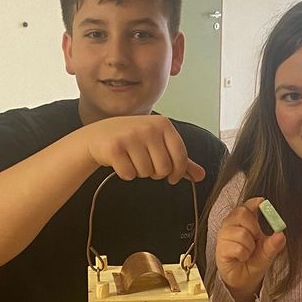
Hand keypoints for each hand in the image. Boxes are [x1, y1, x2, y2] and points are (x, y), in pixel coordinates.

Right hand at [81, 115, 205, 184]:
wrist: (100, 135)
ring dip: (140, 172)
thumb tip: (202, 176)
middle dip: (156, 172)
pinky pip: (129, 174)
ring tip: (132, 159)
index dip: (178, 173)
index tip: (172, 177)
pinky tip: (121, 162)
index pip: (180, 157)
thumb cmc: (134, 140)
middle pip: (163, 168)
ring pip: (146, 172)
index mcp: (164, 124)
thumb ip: (181, 160)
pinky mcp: (114, 148)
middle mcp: (148, 127)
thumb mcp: (159, 143)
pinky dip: (125, 173)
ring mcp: (130, 136)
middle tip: (146, 164)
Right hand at [215, 197, 286, 301]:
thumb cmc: (254, 261)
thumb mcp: (268, 252)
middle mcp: (231, 225)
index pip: (246, 206)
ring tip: (247, 253)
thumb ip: (274, 244)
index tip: (262, 202)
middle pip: (242, 213)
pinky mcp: (220, 249)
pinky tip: (241, 258)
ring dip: (249, 246)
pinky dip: (243, 255)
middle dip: (254, 228)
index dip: (253, 202)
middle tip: (255, 240)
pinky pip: (237, 248)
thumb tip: (281, 234)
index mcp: (243, 221)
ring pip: (241, 233)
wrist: (244, 280)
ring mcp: (223, 236)